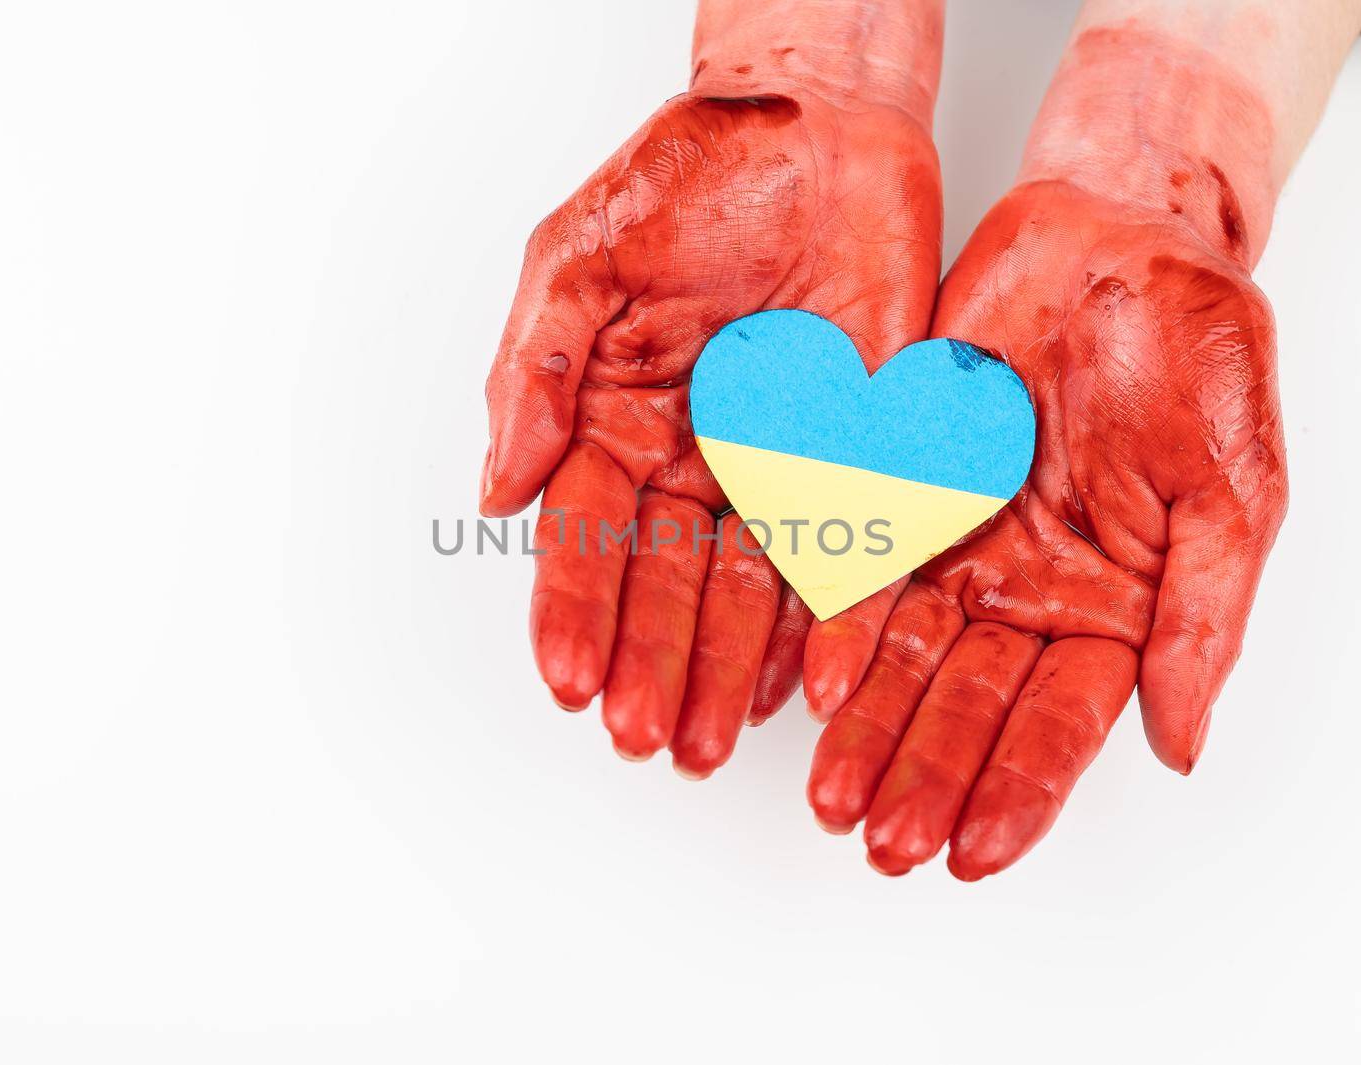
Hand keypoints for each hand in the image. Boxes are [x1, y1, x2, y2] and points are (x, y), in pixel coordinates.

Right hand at [482, 87, 941, 771]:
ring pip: (751, 588)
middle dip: (656, 662)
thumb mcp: (578, 264)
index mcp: (613, 427)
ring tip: (713, 738)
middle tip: (650, 737)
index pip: (586, 538)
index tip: (570, 680)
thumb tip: (500, 489)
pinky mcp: (859, 456)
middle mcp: (690, 464)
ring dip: (730, 666)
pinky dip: (832, 614)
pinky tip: (810, 679)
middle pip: (667, 584)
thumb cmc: (683, 183)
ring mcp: (776, 466)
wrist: (813, 127)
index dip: (575, 611)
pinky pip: (849, 546)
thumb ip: (537, 375)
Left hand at [803, 176, 1286, 876]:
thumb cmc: (1199, 357)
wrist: (1120, 239)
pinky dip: (833, 620)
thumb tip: (1180, 743)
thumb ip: (1202, 620)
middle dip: (922, 775)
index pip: (1059, 722)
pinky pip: (857, 562)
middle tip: (881, 842)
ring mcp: (955, 543)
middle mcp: (1022, 592)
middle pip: (965, 706)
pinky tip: (808, 679)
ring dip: (866, 727)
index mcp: (1109, 608)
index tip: (972, 850)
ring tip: (832, 796)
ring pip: (900, 656)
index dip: (1017, 789)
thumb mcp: (1230, 494)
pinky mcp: (895, 483)